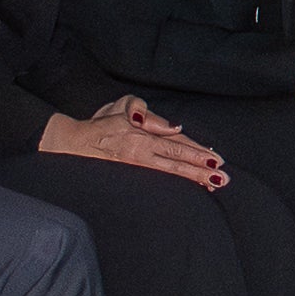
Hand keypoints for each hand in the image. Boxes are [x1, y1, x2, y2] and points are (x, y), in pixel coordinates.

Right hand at [41, 99, 227, 185]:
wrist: (72, 143)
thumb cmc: (100, 124)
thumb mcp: (121, 107)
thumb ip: (144, 111)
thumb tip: (173, 126)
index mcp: (142, 133)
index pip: (176, 142)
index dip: (196, 151)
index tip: (214, 158)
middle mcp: (142, 151)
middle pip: (178, 160)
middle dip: (201, 169)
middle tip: (223, 179)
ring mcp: (136, 165)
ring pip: (170, 172)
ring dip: (193, 179)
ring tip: (212, 185)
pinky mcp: (131, 174)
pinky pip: (158, 179)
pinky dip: (175, 183)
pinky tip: (188, 188)